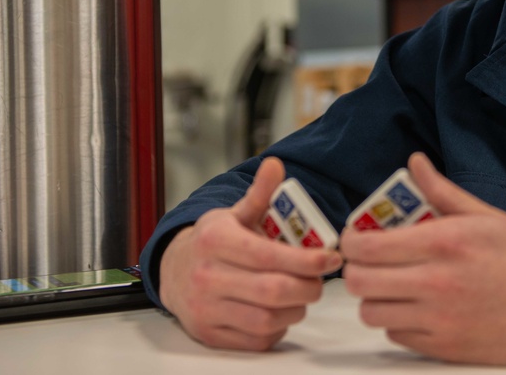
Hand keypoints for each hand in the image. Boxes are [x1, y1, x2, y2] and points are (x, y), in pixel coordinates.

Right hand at [159, 157, 342, 350]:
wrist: (174, 271)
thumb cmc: (213, 242)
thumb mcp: (234, 214)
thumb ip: (259, 193)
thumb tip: (274, 165)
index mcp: (215, 241)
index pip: (269, 255)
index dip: (307, 260)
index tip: (331, 258)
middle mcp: (206, 275)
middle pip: (273, 291)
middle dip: (308, 288)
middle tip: (319, 282)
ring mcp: (206, 308)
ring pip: (267, 319)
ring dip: (295, 309)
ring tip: (300, 295)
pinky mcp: (210, 334)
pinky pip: (256, 339)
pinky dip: (277, 328)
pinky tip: (279, 311)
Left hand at [341, 153, 505, 370]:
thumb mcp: (488, 217)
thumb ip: (442, 191)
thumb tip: (415, 163)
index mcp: (444, 243)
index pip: (366, 246)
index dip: (351, 241)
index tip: (356, 237)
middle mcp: (437, 283)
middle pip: (358, 282)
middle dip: (358, 269)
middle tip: (370, 262)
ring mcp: (440, 321)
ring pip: (371, 312)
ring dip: (376, 298)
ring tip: (394, 285)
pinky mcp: (447, 349)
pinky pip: (397, 335)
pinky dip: (399, 321)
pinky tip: (418, 307)